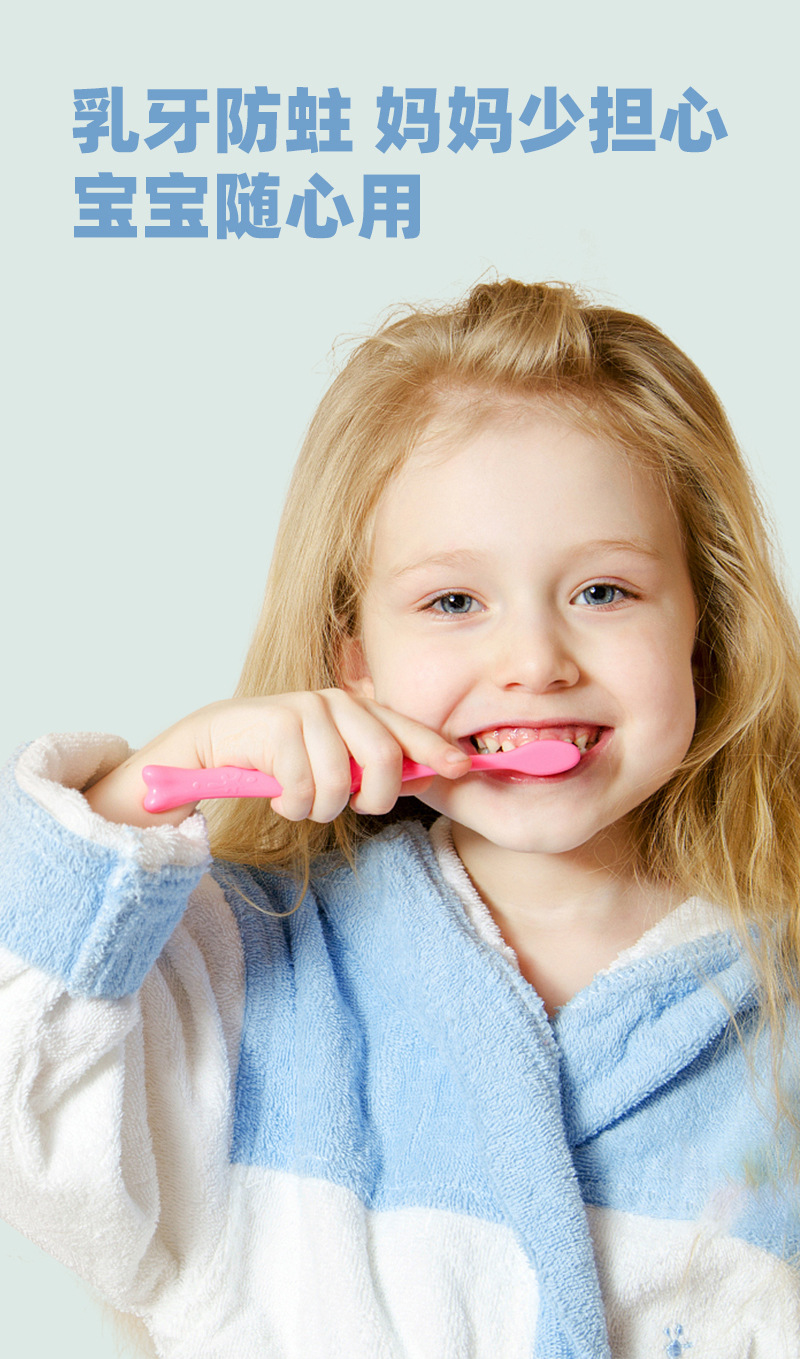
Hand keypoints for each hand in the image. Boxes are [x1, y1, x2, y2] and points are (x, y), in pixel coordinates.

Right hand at [84, 691, 469, 828]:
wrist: (209, 746)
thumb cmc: (276, 760)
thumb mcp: (330, 762)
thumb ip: (370, 767)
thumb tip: (426, 778)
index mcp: (356, 709)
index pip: (406, 729)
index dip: (436, 750)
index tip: (462, 768)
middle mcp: (336, 702)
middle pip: (383, 758)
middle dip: (375, 796)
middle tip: (353, 807)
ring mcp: (307, 709)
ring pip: (340, 783)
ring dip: (319, 808)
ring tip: (301, 801)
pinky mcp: (277, 724)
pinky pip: (303, 788)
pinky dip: (292, 805)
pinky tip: (278, 795)